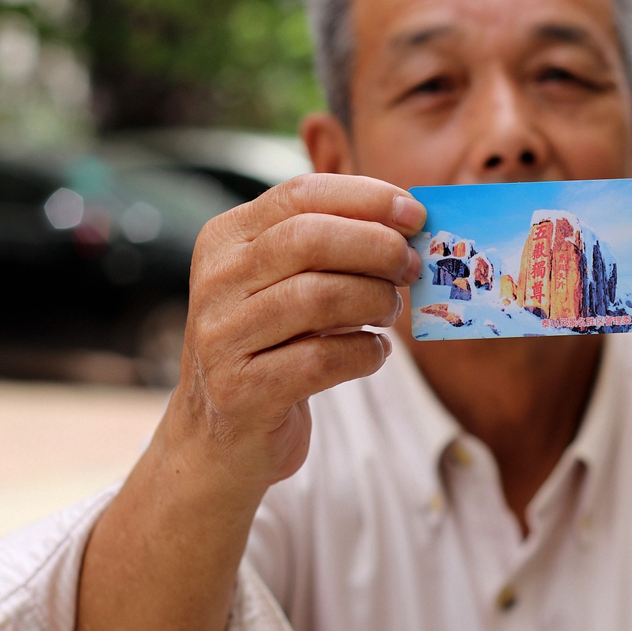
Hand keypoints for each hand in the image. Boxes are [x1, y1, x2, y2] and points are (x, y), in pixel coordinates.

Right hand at [166, 173, 424, 491]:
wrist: (223, 436)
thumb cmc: (275, 346)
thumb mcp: (290, 284)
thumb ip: (335, 249)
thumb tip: (409, 224)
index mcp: (227, 239)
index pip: (300, 194)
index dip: (366, 198)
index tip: (415, 214)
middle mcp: (216, 281)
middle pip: (309, 239)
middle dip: (377, 248)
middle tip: (411, 268)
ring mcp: (223, 337)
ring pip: (318, 297)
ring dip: (375, 302)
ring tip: (390, 313)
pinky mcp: (242, 391)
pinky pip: (322, 360)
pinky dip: (365, 353)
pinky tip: (374, 353)